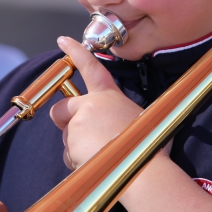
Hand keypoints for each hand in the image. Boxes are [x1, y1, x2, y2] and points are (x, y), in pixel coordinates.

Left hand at [50, 36, 145, 169]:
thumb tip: (130, 122)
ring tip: (103, 155)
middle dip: (67, 121)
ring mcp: (78, 124)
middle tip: (86, 136)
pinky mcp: (71, 143)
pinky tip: (98, 165)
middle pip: (63, 108)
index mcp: (109, 96)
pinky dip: (79, 162)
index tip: (63, 40)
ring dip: (78, 146)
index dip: (75, 52)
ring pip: (66, 136)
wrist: (145, 171)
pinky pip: (68, 155)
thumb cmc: (149, 147)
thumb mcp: (143, 119)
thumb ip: (125, 114)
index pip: (90, 67)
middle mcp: (91, 105)